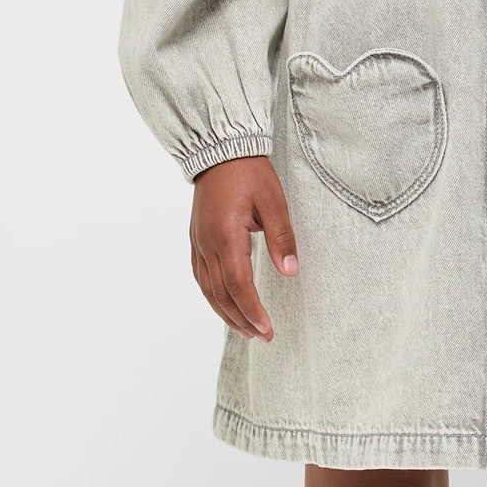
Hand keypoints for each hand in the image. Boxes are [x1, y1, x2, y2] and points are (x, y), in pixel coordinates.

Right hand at [189, 155, 299, 341]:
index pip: (239, 286)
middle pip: (222, 295)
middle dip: (242, 319)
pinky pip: (201, 277)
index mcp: (226, 237)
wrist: (220, 149)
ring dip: (226, 313)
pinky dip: (213, 296)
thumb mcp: (273, 201)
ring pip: (208, 290)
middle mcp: (207, 245)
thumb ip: (281, 237)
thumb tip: (290, 271)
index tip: (268, 329)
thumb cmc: (249, 172)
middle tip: (262, 336)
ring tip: (246, 329)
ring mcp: (198, 243)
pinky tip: (224, 304)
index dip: (253, 311)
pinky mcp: (196, 239)